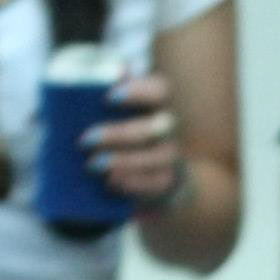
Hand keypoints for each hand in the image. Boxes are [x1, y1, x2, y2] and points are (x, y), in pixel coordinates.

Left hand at [85, 69, 187, 209]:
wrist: (156, 167)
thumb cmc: (126, 124)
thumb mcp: (118, 103)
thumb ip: (108, 86)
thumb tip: (107, 72)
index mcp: (158, 101)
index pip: (160, 90)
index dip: (138, 92)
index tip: (107, 98)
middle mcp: (169, 127)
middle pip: (151, 129)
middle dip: (117, 135)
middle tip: (85, 140)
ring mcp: (171, 155)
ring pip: (155, 158)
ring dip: (123, 161)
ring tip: (93, 165)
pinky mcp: (168, 181)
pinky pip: (156, 184)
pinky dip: (133, 183)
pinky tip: (111, 182)